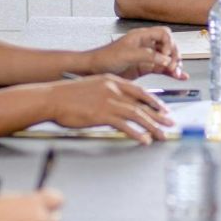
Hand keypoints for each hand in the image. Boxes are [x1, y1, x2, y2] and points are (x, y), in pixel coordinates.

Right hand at [46, 74, 173, 143]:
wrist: (51, 98)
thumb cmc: (67, 95)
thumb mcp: (92, 88)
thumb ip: (107, 95)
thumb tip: (118, 106)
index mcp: (112, 81)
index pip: (139, 91)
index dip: (154, 102)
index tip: (163, 109)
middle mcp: (113, 89)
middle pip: (143, 103)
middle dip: (159, 115)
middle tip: (169, 123)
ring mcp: (109, 102)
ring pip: (138, 115)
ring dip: (153, 126)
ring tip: (162, 135)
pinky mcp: (102, 115)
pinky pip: (125, 126)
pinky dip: (137, 134)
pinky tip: (144, 140)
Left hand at [89, 27, 186, 80]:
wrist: (92, 69)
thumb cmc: (104, 58)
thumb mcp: (127, 55)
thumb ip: (147, 56)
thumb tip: (165, 59)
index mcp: (141, 36)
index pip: (164, 34)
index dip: (168, 44)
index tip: (164, 55)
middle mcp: (145, 45)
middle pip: (168, 46)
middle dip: (174, 55)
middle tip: (173, 66)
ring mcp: (145, 57)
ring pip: (166, 58)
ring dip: (174, 65)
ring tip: (179, 73)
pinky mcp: (143, 68)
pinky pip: (161, 68)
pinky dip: (170, 72)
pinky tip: (178, 76)